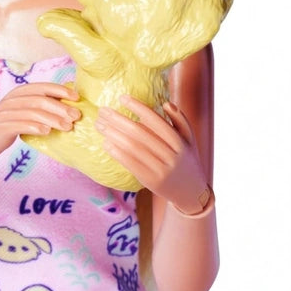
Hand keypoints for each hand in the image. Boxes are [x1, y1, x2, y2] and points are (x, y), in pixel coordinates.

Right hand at [0, 82, 79, 170]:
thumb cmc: (7, 129)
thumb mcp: (22, 114)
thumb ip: (38, 108)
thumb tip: (67, 106)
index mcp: (18, 93)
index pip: (42, 87)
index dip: (60, 90)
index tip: (76, 97)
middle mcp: (10, 99)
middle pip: (39, 100)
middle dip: (60, 107)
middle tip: (75, 116)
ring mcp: (4, 112)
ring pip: (32, 112)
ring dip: (52, 119)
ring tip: (67, 127)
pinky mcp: (0, 126)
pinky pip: (20, 124)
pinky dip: (35, 127)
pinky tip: (47, 132)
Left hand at [95, 97, 207, 213]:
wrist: (191, 191)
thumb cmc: (185, 160)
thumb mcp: (189, 140)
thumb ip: (180, 120)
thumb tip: (166, 103)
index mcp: (180, 142)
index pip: (156, 121)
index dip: (138, 108)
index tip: (121, 98)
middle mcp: (172, 156)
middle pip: (140, 133)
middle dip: (118, 120)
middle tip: (103, 110)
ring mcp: (161, 170)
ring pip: (133, 148)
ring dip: (113, 134)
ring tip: (100, 124)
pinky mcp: (151, 181)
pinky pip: (130, 164)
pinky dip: (116, 152)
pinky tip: (105, 143)